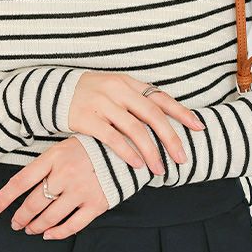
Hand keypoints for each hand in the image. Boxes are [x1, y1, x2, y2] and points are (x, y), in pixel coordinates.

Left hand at [0, 137, 109, 238]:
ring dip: (36, 227)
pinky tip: (49, 234)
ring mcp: (81, 190)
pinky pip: (73, 225)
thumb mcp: (63, 146)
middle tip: (16, 223)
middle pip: (33, 203)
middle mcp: (65, 175)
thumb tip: (23, 185)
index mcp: (53, 158)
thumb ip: (45, 164)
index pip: (21, 181)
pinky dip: (58, 233)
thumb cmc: (90, 146)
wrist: (124, 148)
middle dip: (20, 217)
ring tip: (30, 229)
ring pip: (50, 217)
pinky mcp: (96, 204)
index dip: (4, 198)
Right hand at [66, 71, 205, 175]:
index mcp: (128, 82)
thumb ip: (136, 101)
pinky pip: (111, 137)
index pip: (160, 97)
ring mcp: (102, 103)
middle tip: (182, 158)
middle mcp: (118, 90)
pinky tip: (137, 164)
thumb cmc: (90, 95)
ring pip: (134, 129)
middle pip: (152, 115)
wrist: (53, 92)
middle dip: (170, 138)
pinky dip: (126, 152)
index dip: (181, 112)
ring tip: (160, 169)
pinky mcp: (86, 117)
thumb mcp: (114, 90)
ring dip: (150, 151)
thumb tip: (165, 120)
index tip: (198, 127)